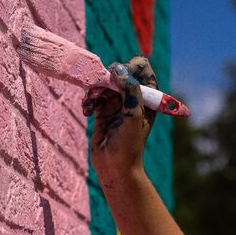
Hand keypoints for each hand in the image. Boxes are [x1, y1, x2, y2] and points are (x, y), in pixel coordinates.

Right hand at [83, 55, 157, 186]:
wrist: (115, 167)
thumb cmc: (129, 145)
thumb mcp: (133, 116)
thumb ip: (130, 91)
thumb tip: (117, 69)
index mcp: (148, 96)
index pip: (141, 67)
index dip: (129, 67)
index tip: (119, 79)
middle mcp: (134, 96)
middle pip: (118, 71)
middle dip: (106, 79)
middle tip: (99, 92)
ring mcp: (118, 102)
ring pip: (103, 82)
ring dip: (94, 90)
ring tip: (89, 104)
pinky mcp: (104, 109)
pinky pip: (94, 94)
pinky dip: (89, 99)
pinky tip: (86, 111)